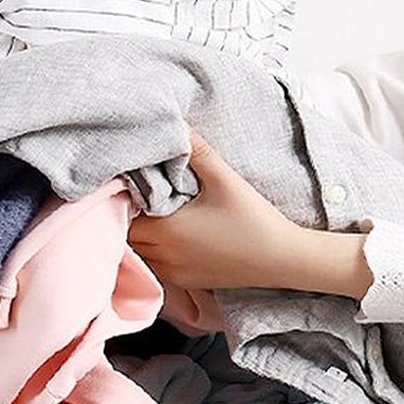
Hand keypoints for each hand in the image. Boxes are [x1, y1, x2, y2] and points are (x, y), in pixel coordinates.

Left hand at [127, 127, 373, 299]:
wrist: (280, 259)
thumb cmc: (253, 218)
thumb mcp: (224, 180)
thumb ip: (197, 151)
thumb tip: (177, 122)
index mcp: (166, 230)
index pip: (124, 216)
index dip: (122, 200)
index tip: (130, 183)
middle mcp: (163, 256)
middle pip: (125, 237)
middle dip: (127, 217)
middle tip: (138, 196)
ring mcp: (172, 273)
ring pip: (139, 254)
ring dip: (139, 237)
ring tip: (151, 215)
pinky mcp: (184, 282)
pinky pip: (155, 267)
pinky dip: (154, 253)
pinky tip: (168, 237)